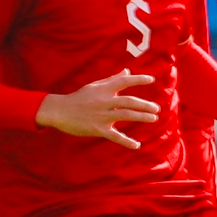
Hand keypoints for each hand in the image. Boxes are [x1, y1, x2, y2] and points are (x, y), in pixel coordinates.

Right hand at [37, 72, 156, 148]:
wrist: (59, 111)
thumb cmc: (79, 97)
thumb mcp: (95, 86)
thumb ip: (113, 79)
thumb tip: (128, 71)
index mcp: (104, 89)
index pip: (124, 81)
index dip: (139, 79)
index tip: (152, 79)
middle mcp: (104, 101)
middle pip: (129, 101)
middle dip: (145, 104)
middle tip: (157, 108)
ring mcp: (101, 115)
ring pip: (126, 115)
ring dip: (141, 117)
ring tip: (154, 118)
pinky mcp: (98, 129)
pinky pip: (115, 136)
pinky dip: (126, 141)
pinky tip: (137, 145)